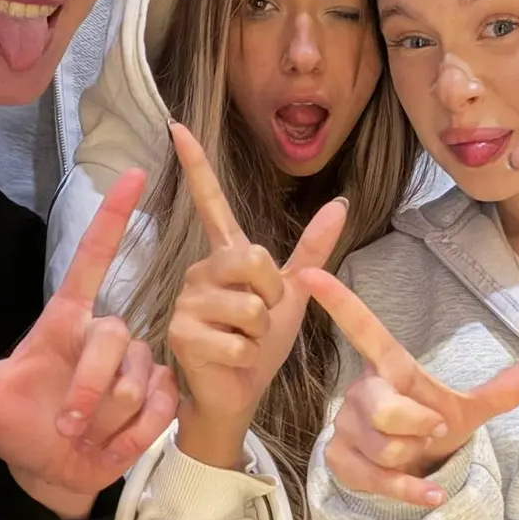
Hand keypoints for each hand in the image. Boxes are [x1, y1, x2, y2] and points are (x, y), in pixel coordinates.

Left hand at [0, 170, 177, 517]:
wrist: (53, 473)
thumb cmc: (19, 426)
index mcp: (63, 321)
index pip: (90, 259)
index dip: (112, 216)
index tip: (132, 173)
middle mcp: (102, 333)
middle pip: (113, 340)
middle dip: (87, 393)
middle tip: (65, 427)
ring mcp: (137, 363)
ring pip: (135, 381)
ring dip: (106, 420)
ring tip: (86, 435)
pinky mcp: (162, 392)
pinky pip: (159, 405)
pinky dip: (132, 434)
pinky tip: (114, 441)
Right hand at [166, 125, 347, 464]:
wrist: (238, 394)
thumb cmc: (259, 344)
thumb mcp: (294, 293)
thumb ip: (313, 248)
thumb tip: (341, 202)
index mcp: (226, 258)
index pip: (211, 202)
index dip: (196, 165)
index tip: (178, 126)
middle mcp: (201, 272)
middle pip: (253, 258)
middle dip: (271, 294)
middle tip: (260, 318)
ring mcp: (187, 301)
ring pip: (249, 304)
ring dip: (260, 331)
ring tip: (242, 341)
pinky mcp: (182, 332)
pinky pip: (237, 337)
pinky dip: (246, 355)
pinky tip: (229, 359)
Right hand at [304, 267, 518, 508]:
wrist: (416, 467)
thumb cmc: (434, 427)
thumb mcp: (469, 409)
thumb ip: (500, 391)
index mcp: (391, 368)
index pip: (363, 329)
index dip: (339, 303)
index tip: (310, 274)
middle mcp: (361, 392)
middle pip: (382, 408)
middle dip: (418, 426)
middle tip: (434, 430)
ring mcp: (345, 426)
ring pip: (382, 447)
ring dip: (413, 457)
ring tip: (420, 453)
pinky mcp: (339, 459)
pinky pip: (374, 478)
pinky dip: (409, 489)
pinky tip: (430, 494)